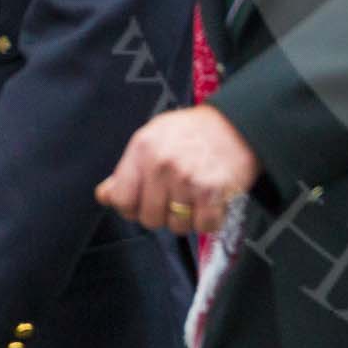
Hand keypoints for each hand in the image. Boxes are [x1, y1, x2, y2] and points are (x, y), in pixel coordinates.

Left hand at [96, 105, 260, 234]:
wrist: (241, 122)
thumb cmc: (195, 131)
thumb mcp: (155, 138)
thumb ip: (128, 169)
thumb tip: (105, 195)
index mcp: (143, 148)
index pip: (121, 200)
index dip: (133, 207)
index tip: (147, 200)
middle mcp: (162, 163)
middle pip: (149, 219)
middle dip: (163, 214)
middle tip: (178, 196)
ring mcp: (187, 178)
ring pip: (177, 226)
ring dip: (188, 218)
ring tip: (197, 196)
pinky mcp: (213, 190)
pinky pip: (204, 226)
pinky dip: (210, 220)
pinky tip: (213, 202)